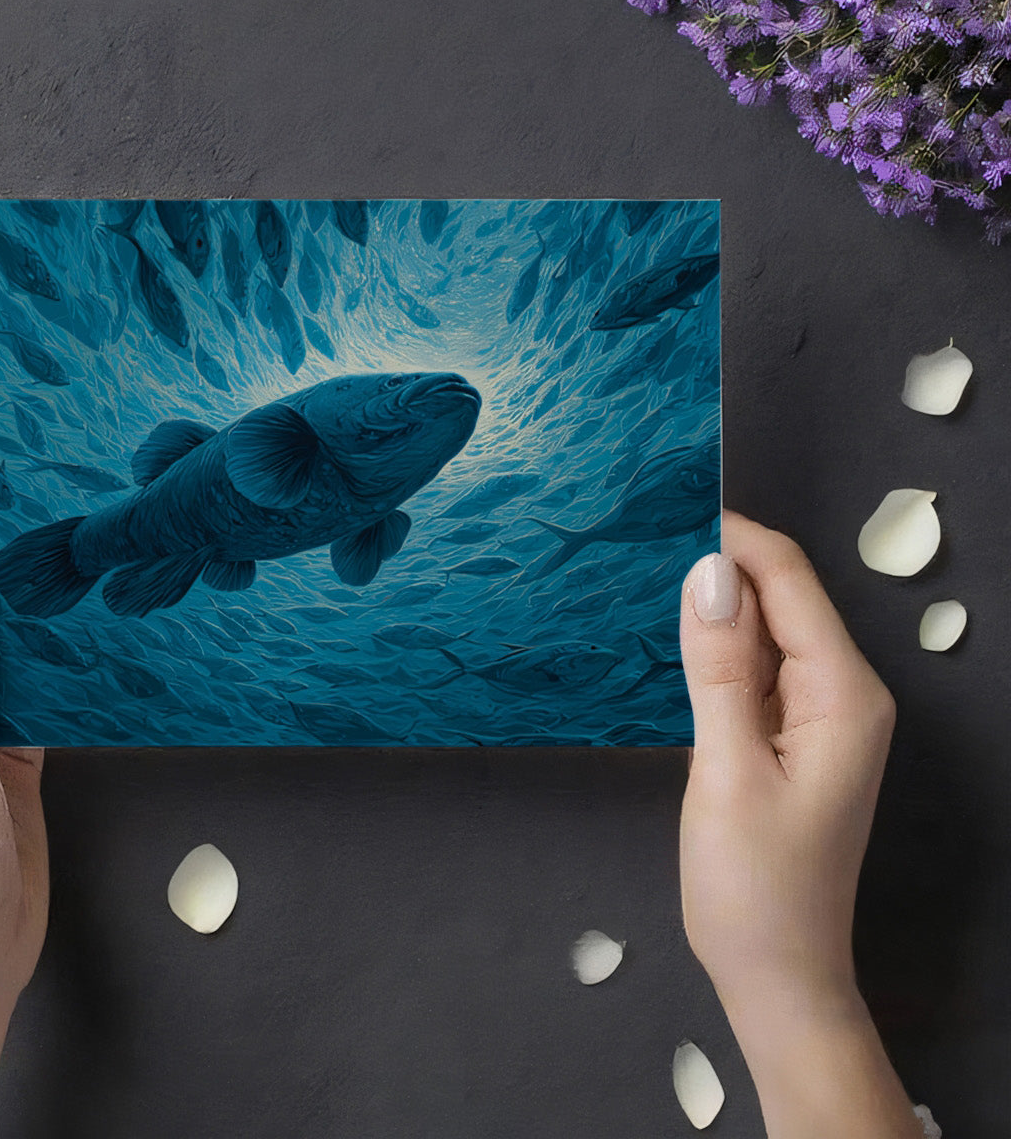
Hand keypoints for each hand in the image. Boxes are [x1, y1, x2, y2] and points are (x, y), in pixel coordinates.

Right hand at [679, 511, 921, 1138]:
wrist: (775, 973)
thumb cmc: (754, 886)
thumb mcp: (728, 769)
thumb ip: (721, 666)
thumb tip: (709, 569)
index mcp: (843, 693)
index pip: (788, 579)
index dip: (730, 535)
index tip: (659, 505)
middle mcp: (841, 691)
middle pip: (779, 595)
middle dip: (716, 561)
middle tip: (636, 534)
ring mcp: (816, 714)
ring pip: (762, 628)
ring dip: (709, 600)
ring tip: (640, 572)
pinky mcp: (787, 734)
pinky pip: (752, 666)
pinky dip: (712, 645)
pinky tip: (668, 636)